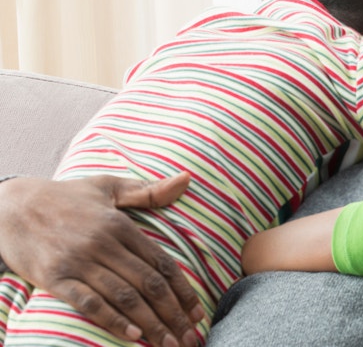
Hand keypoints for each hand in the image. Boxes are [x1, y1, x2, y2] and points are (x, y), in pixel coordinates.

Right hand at [0, 173, 203, 346]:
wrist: (11, 206)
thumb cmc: (66, 197)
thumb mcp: (109, 187)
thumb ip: (149, 191)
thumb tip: (187, 179)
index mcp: (121, 225)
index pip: (161, 263)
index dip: (183, 290)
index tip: (198, 312)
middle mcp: (104, 244)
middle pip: (148, 284)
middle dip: (173, 314)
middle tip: (190, 337)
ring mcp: (79, 262)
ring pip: (124, 297)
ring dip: (151, 323)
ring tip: (169, 343)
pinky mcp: (55, 278)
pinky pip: (89, 303)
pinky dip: (113, 320)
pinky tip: (133, 336)